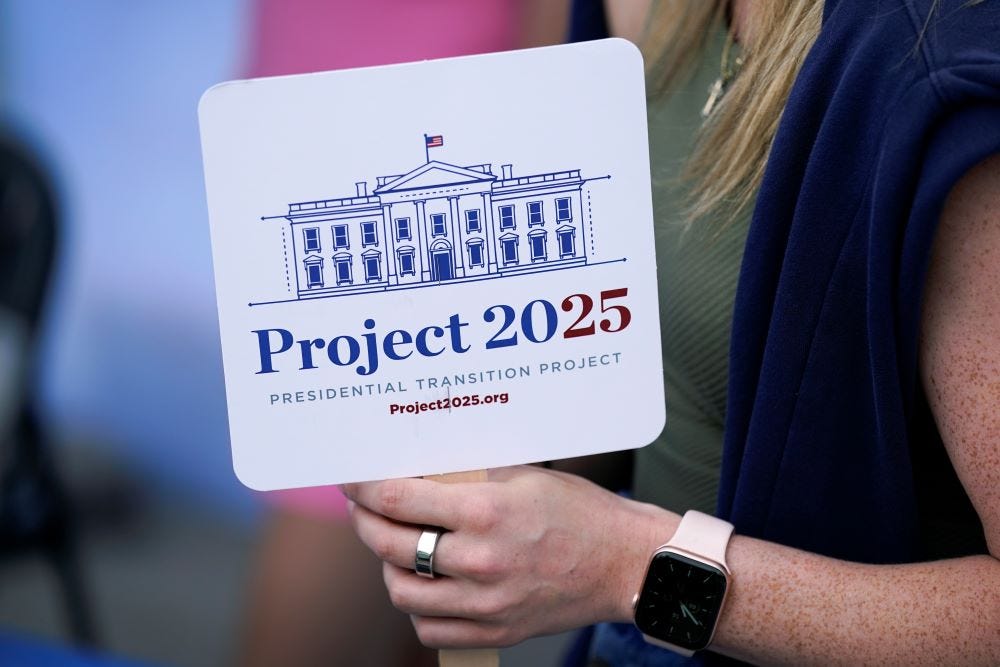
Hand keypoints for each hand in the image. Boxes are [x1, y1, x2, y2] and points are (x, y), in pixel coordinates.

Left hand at [341, 466, 677, 647]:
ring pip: (402, 591)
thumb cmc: (579, 510)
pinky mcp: (494, 632)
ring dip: (388, 565)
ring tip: (396, 545)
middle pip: (390, 545)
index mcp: (486, 512)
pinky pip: (429, 628)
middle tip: (363, 507)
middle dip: (365, 521)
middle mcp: (480, 561)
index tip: (349, 478)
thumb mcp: (522, 475)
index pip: (397, 499)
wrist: (624, 563)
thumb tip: (415, 466)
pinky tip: (424, 583)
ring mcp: (486, 604)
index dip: (362, 487)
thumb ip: (466, 475)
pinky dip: (417, 606)